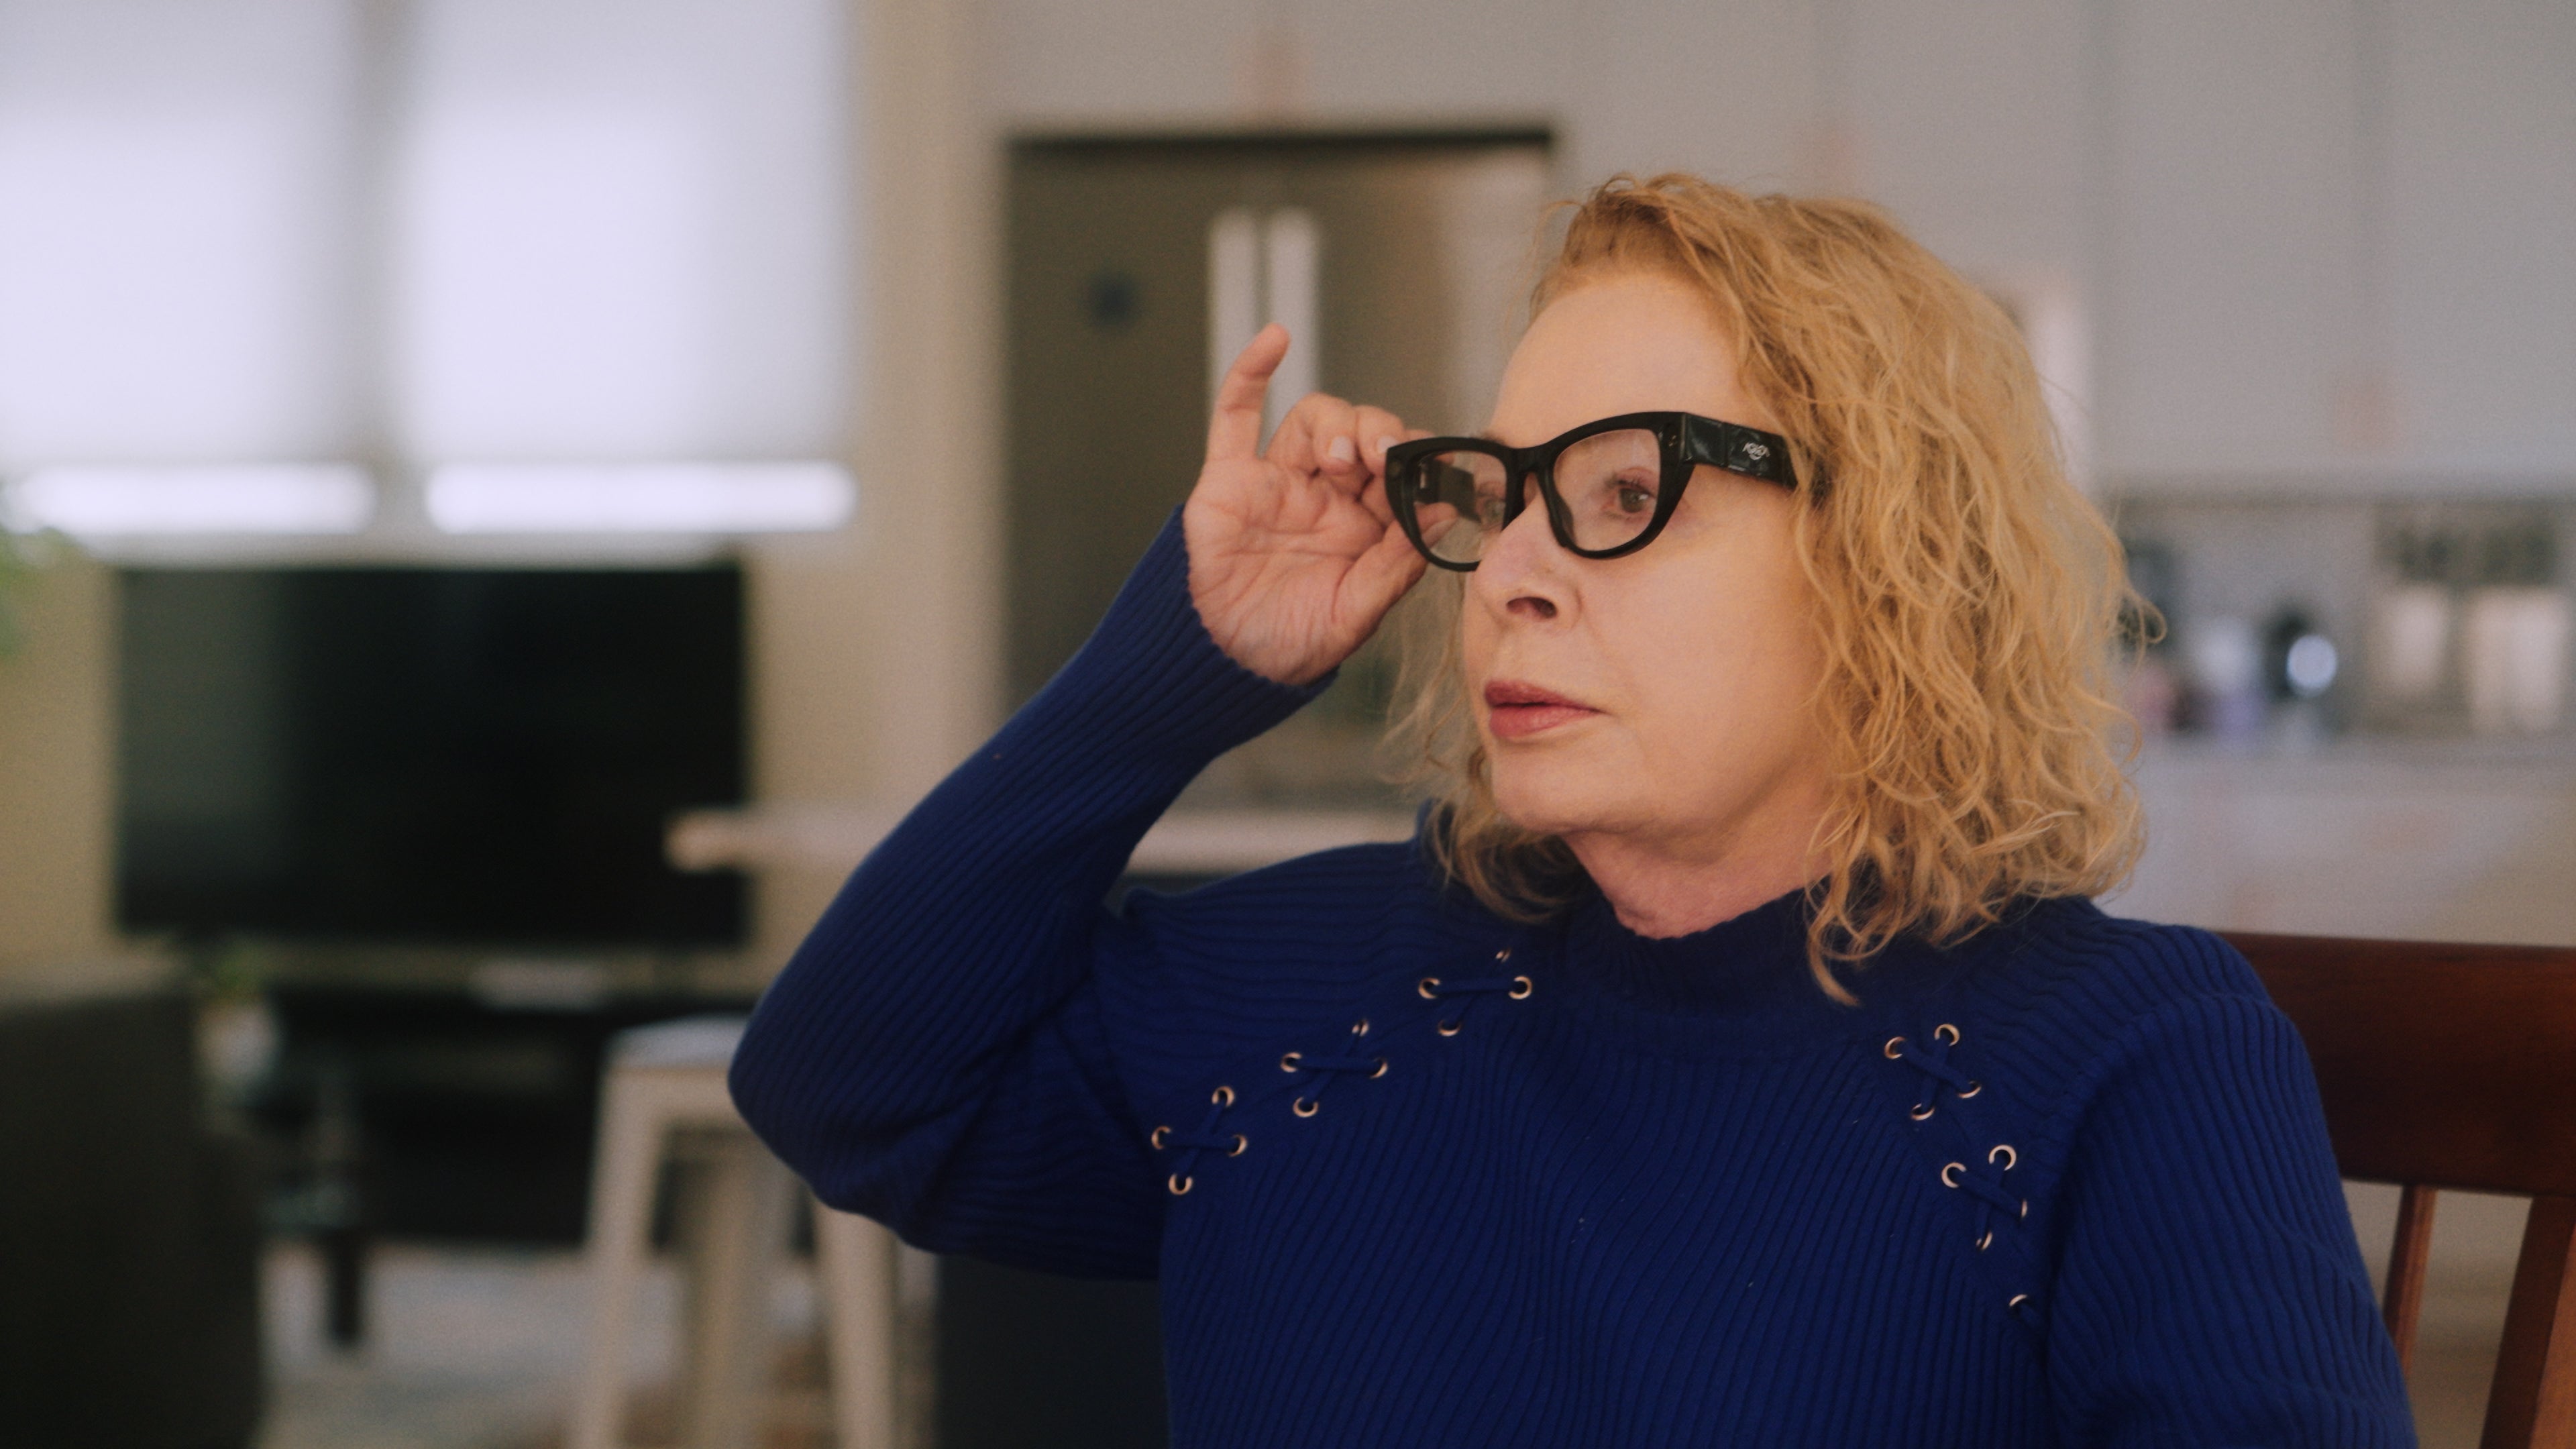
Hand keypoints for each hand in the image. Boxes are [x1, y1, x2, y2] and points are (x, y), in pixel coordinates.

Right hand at [1185, 324, 1428, 685]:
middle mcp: (1326, 494)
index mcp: (1365, 523)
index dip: (1420, 458)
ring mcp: (1277, 482)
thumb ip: (1399, 562)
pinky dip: (1251, 373)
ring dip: (1337, 424)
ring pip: (1315, 419)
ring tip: (1341, 458)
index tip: (1436, 468)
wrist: (1231, 664)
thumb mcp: (1359, 611)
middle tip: (1385, 458)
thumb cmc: (1296, 642)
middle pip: (1364, 432)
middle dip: (1381, 433)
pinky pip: (1235, 415)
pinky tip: (1274, 340)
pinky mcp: (1229, 480)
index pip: (1402, 467)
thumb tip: (1446, 510)